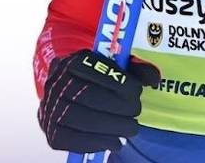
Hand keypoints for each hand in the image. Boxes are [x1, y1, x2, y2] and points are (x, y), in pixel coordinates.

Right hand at [37, 49, 159, 153]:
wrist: (68, 96)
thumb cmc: (96, 82)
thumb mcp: (114, 68)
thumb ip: (135, 69)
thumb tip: (154, 78)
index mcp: (71, 61)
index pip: (93, 68)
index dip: (118, 81)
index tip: (137, 92)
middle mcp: (55, 82)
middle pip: (86, 96)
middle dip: (117, 108)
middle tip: (136, 115)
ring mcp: (50, 108)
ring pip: (79, 119)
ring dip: (110, 127)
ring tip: (130, 130)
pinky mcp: (51, 132)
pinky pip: (72, 140)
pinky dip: (96, 143)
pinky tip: (113, 142)